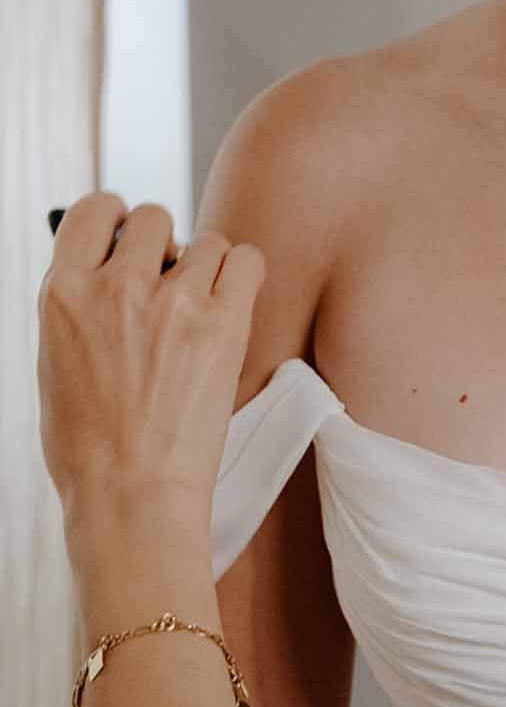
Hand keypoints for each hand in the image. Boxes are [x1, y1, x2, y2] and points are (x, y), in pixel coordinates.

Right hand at [37, 193, 266, 541]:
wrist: (132, 496)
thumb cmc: (89, 447)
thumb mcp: (56, 364)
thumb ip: (82, 309)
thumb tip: (112, 273)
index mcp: (64, 293)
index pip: (94, 210)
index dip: (116, 219)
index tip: (126, 238)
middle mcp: (117, 286)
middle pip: (154, 218)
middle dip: (163, 244)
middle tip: (167, 284)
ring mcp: (174, 302)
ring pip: (206, 241)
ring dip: (205, 267)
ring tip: (200, 310)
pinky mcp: (224, 323)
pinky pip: (247, 259)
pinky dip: (243, 273)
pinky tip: (233, 302)